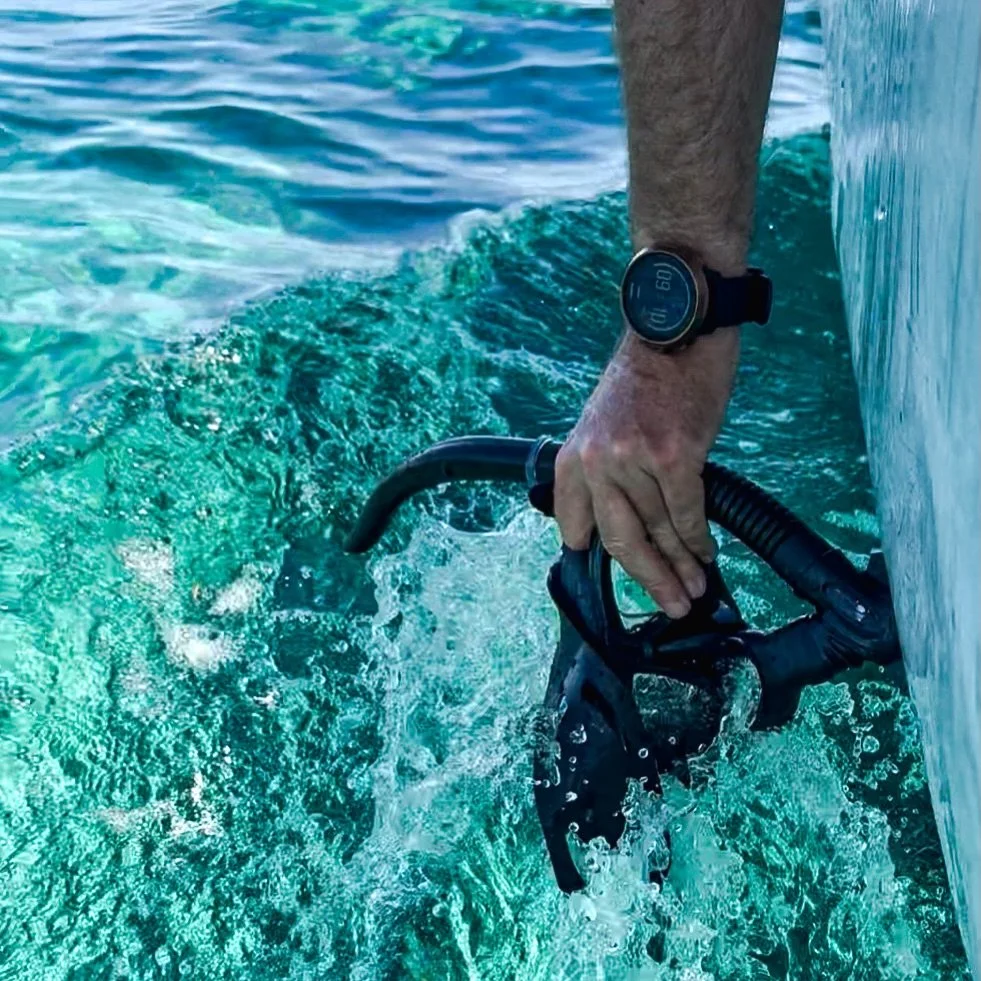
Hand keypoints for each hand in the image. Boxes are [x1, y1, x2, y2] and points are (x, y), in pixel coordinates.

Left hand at [554, 329, 738, 617]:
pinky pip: (687, 513)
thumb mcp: (606, 421)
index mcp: (574, 456)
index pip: (576, 524)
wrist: (678, 322)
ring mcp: (634, 459)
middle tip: (672, 604)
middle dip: (649, 578)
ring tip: (696, 588)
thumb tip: (634, 517)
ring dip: (683, 565)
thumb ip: (609, 470)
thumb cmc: (649, 373)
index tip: (623, 578)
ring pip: (660, 530)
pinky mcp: (675, 455)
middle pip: (620, 540)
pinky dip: (699, 541)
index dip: (598, 556)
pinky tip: (709, 556)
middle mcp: (597, 461)